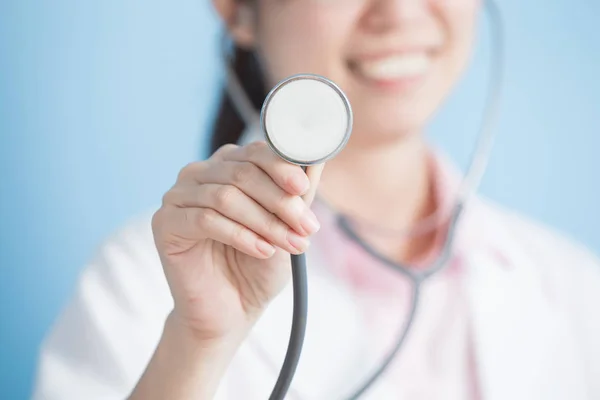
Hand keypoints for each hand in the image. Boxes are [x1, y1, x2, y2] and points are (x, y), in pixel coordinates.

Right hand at [152, 141, 322, 344]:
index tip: (303, 188)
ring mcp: (178, 196)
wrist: (230, 312)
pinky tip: (262, 250)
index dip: (282, 167)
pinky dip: (240, 235)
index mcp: (228, 166)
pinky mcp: (165, 223)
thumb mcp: (287, 227)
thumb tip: (317, 159)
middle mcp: (200, 174)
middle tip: (306, 226)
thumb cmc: (258, 266)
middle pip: (242, 173)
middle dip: (280, 201)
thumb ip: (298, 195)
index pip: (255, 152)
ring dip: (264, 222)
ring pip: (225, 197)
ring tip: (290, 244)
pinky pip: (205, 220)